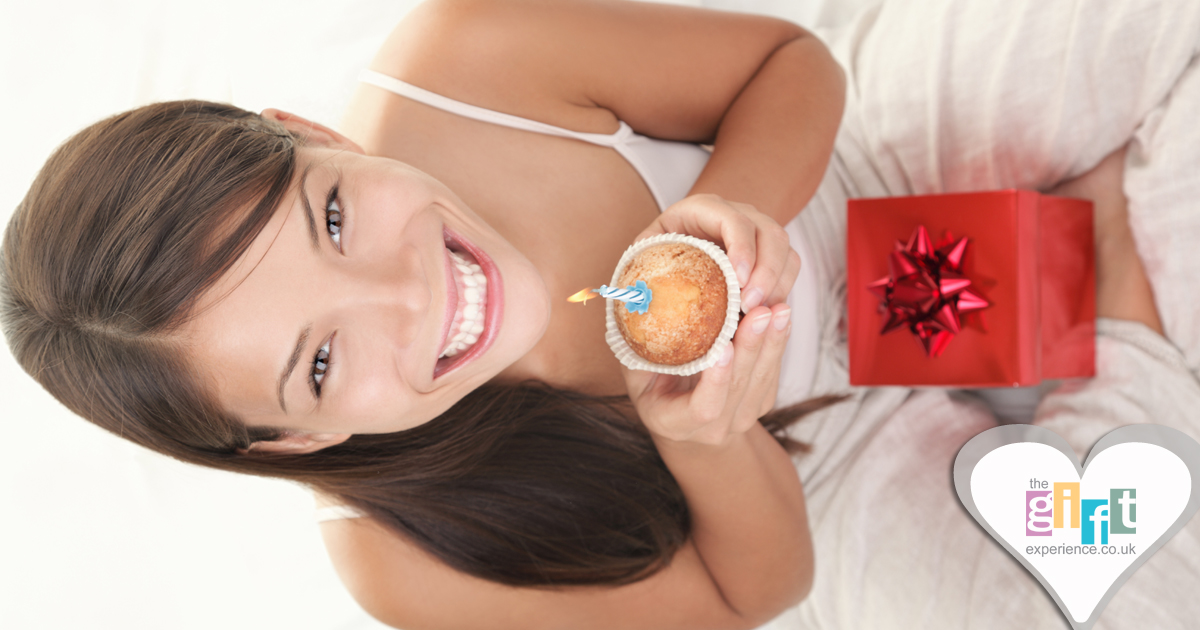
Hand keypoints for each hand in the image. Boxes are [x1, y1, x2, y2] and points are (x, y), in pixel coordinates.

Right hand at [621, 303, 791, 446]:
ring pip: (762, 381)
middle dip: (752, 347)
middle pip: (739, 389)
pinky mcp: (761, 404)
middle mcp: (712, 429)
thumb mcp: (636, 373)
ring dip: (772, 343)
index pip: (703, 408)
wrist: (681, 419)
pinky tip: (781, 317)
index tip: (723, 346)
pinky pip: (772, 374)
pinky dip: (778, 343)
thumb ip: (638, 350)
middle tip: (760, 311)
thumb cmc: (651, 387)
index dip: (716, 379)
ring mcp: (741, 420)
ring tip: (779, 309)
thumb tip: (633, 302)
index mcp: (675, 424)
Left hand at [637, 194, 799, 311]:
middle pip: (770, 232)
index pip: (733, 220)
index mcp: (702, 209)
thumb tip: (633, 296)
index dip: (742, 249)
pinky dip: (783, 290)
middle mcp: (736, 214)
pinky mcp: (770, 253)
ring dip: (778, 283)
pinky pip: (790, 267)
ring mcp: (757, 231)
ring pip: (785, 249)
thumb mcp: (642, 259)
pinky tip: (765, 315)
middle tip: (752, 306)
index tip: (739, 283)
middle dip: (767, 271)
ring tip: (759, 315)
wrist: (671, 267)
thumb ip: (638, 271)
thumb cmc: (653, 263)